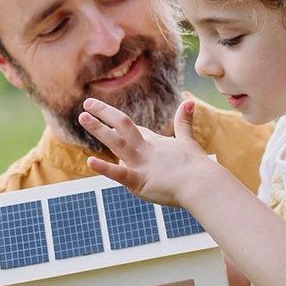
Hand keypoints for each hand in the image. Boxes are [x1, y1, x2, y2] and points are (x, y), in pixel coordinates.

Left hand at [79, 98, 221, 206]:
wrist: (203, 184)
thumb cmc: (197, 167)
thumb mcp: (188, 141)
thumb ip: (185, 122)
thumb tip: (190, 100)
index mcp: (156, 143)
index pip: (134, 130)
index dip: (118, 122)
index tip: (106, 114)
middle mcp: (145, 149)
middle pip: (122, 126)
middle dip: (104, 114)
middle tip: (86, 104)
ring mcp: (141, 164)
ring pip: (116, 142)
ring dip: (99, 129)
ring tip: (83, 117)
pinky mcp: (140, 182)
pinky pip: (120, 174)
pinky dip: (105, 168)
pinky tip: (89, 161)